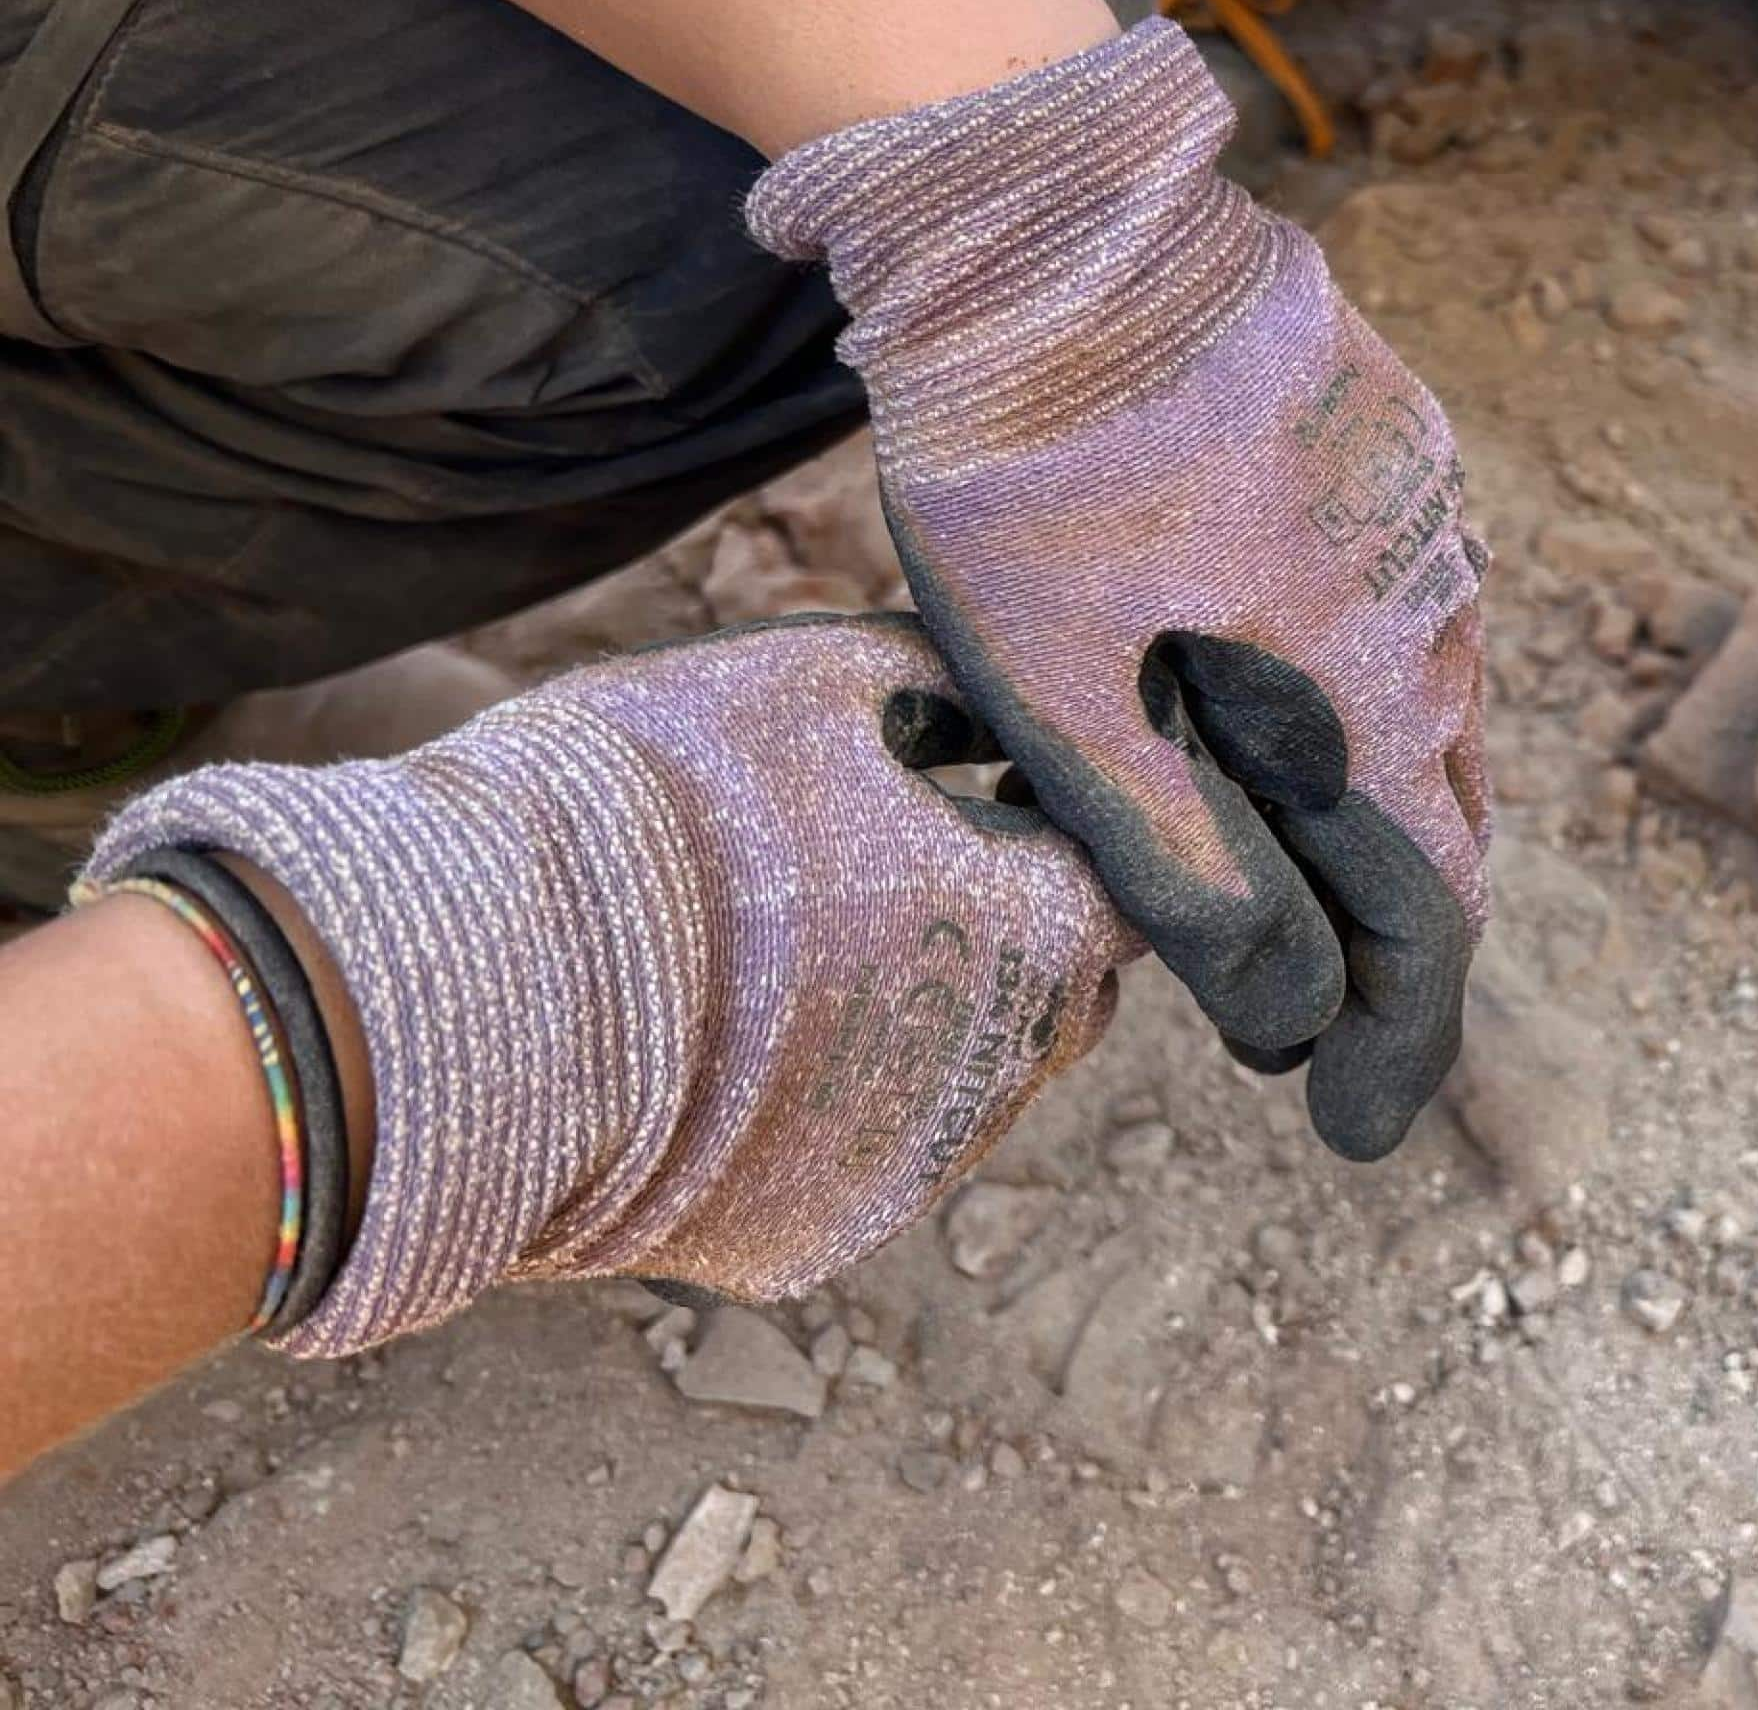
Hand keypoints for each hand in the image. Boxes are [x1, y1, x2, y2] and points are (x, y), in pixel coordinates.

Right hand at [87, 614, 1133, 1354]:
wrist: (470, 995)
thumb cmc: (654, 808)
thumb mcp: (820, 677)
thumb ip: (945, 690)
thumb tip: (988, 704)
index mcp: (1045, 931)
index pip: (1120, 879)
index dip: (1064, 830)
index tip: (1005, 797)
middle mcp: (1009, 1074)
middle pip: (1058, 994)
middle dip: (1010, 931)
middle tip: (901, 865)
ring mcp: (909, 1176)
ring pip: (960, 1086)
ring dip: (914, 1022)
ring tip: (782, 958)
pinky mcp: (805, 1247)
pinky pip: (848, 1161)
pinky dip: (814, 1110)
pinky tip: (724, 1053)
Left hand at [747, 22, 1489, 1161]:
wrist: (1046, 212)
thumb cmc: (1029, 469)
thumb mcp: (1073, 702)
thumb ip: (1191, 873)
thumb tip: (1288, 1021)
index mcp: (1372, 690)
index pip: (1432, 917)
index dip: (1397, 1040)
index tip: (1347, 1128)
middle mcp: (1438, 607)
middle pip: (1439, 819)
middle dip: (1376, 937)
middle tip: (1288, 1022)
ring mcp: (1424, 511)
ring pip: (1420, 705)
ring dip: (1356, 804)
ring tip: (1253, 861)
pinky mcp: (1390, 436)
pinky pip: (1399, 601)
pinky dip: (1343, 681)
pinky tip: (1252, 680)